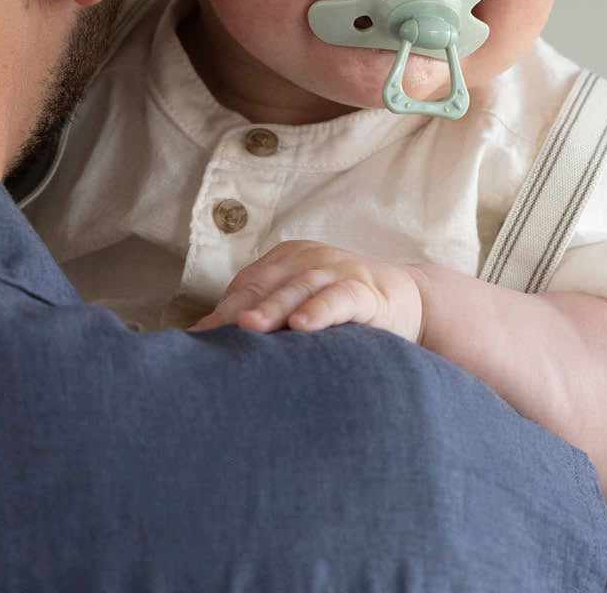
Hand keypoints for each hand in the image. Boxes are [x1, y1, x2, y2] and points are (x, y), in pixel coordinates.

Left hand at [188, 240, 423, 342]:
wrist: (411, 302)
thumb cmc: (342, 313)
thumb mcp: (299, 309)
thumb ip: (263, 319)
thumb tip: (203, 345)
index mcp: (287, 261)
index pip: (247, 285)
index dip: (222, 312)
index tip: (195, 343)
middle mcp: (310, 260)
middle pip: (266, 284)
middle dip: (238, 309)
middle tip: (210, 335)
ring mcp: (340, 271)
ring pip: (300, 287)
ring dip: (274, 307)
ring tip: (249, 328)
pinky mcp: (367, 291)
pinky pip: (341, 297)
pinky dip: (321, 310)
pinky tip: (303, 325)